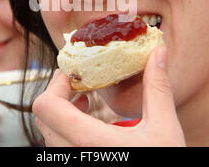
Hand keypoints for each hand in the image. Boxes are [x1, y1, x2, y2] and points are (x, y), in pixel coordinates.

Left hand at [32, 47, 185, 145]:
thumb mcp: (164, 129)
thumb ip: (158, 88)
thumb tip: (159, 52)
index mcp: (89, 143)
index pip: (46, 107)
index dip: (54, 84)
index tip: (74, 73)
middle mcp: (73, 157)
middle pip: (43, 117)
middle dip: (58, 94)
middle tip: (79, 80)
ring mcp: (72, 166)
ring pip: (48, 134)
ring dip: (61, 111)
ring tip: (85, 97)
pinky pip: (58, 147)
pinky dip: (65, 128)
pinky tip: (89, 122)